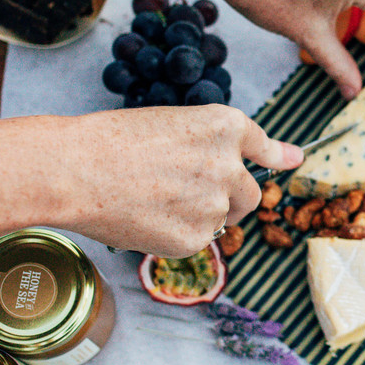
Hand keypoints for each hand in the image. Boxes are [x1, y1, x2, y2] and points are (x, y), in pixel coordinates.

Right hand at [64, 106, 302, 256]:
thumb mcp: (174, 123)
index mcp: (224, 126)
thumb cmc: (112, 141)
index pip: (262, 145)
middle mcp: (229, 164)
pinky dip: (177, 236)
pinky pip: (198, 241)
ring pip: (224, 219)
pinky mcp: (195, 237)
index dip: (274, 155)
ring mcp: (215, 204)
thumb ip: (225, 143)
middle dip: (231, 197)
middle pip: (251, 193)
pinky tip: (146, 218)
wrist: (74, 170)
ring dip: (201, 215)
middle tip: (189, 191)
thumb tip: (286, 161)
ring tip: (154, 199)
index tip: (290, 160)